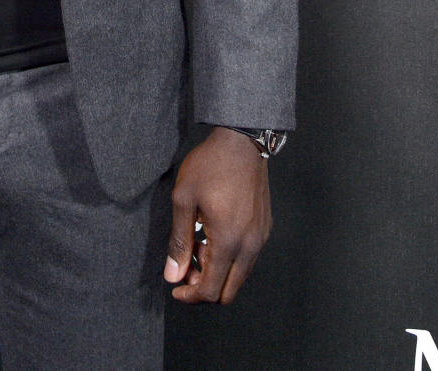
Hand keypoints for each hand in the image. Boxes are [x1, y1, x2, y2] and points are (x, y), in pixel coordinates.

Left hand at [163, 127, 270, 304]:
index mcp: (228, 241)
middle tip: (185, 270)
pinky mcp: (264, 229)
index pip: (210, 289)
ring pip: (239, 277)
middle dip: (204, 289)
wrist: (241, 142)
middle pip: (228, 292)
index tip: (175, 288)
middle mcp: (249, 246)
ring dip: (217, 274)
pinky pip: (248, 259)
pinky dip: (230, 260)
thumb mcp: (183, 199)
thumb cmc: (209, 166)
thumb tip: (173, 275)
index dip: (190, 295)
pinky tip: (212, 237)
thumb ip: (178, 241)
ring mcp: (260, 238)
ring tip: (196, 247)